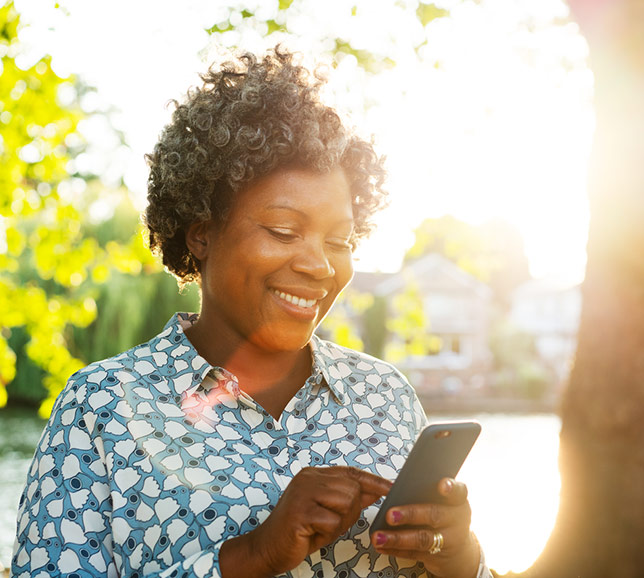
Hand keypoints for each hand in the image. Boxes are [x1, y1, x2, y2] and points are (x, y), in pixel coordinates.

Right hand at [220, 466, 391, 576]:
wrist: (267, 548)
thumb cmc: (299, 531)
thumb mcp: (327, 512)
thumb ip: (349, 499)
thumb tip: (376, 491)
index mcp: (314, 475)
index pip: (351, 472)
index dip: (373, 480)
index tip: (391, 487)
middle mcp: (308, 478)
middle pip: (352, 489)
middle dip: (349, 512)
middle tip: (329, 523)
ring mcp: (303, 492)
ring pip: (346, 503)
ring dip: (338, 523)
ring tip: (319, 528)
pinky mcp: (300, 511)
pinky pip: (332, 521)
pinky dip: (327, 533)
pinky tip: (311, 534)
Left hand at [370, 478, 479, 577]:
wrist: (459, 553)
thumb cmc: (445, 517)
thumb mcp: (445, 503)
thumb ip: (428, 493)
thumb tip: (398, 487)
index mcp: (458, 502)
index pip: (459, 492)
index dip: (451, 488)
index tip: (442, 485)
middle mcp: (456, 520)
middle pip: (434, 515)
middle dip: (410, 514)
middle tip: (390, 514)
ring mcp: (448, 541)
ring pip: (422, 539)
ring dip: (397, 538)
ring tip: (378, 536)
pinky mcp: (436, 557)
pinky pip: (413, 553)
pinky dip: (395, 549)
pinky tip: (382, 545)